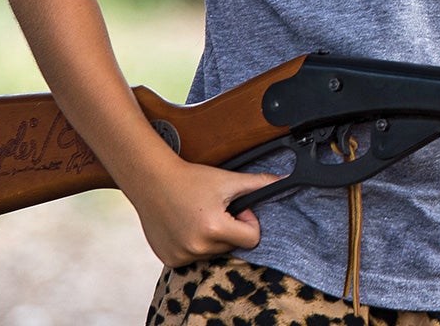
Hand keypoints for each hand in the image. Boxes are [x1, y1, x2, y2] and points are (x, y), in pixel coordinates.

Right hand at [123, 153, 282, 268]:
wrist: (152, 181)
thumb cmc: (191, 179)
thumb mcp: (228, 180)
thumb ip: (260, 183)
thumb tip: (287, 179)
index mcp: (214, 229)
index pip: (252, 239)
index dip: (248, 222)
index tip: (235, 209)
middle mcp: (196, 248)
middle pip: (233, 246)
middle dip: (230, 229)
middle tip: (214, 209)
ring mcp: (180, 256)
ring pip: (214, 253)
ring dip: (212, 238)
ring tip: (198, 216)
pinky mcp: (169, 259)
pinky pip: (194, 257)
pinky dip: (194, 244)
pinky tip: (185, 225)